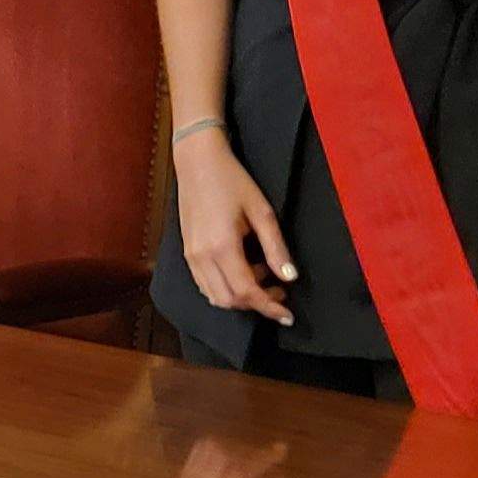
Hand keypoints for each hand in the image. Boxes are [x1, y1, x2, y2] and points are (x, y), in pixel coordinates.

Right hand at [172, 131, 296, 325]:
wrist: (197, 162)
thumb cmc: (232, 181)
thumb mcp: (262, 211)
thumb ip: (276, 248)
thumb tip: (290, 277)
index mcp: (222, 247)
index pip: (247, 292)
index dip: (269, 307)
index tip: (288, 315)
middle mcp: (202, 257)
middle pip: (229, 300)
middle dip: (257, 304)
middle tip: (281, 293)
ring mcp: (191, 256)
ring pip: (215, 295)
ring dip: (241, 297)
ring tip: (264, 277)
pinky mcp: (188, 252)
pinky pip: (205, 284)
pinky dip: (226, 288)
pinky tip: (243, 270)